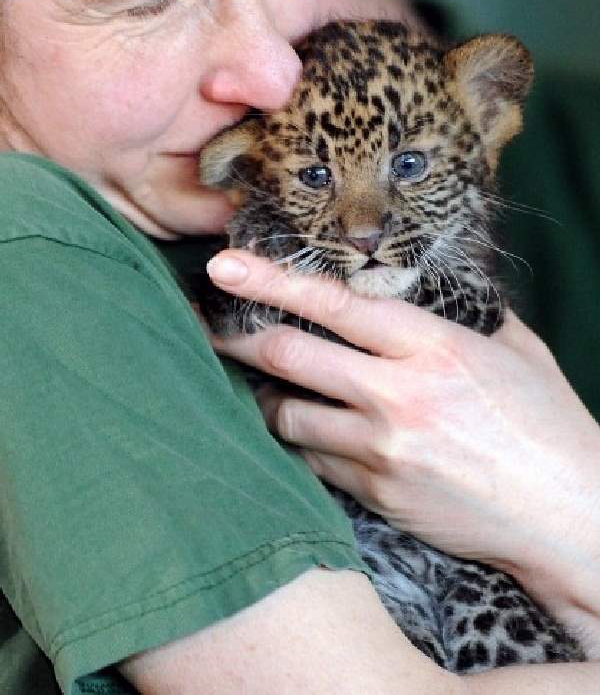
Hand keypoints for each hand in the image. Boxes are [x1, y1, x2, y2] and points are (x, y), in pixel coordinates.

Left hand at [207, 250, 599, 651]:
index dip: (273, 280)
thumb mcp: (515, 351)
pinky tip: (313, 431)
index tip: (225, 265)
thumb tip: (421, 289)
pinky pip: (313, 461)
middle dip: (239, 338)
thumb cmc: (546, 425)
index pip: (335, 304)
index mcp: (434, 348)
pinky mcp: (376, 494)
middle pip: (289, 356)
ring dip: (269, 397)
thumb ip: (462, 315)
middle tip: (211, 325)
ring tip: (269, 386)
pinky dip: (303, 441)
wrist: (569, 515)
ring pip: (286, 416)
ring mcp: (383, 450)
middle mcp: (400, 396)